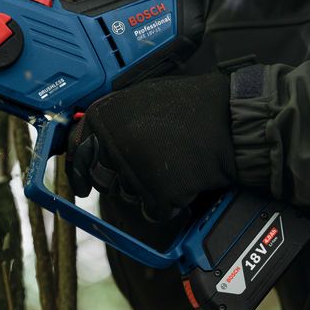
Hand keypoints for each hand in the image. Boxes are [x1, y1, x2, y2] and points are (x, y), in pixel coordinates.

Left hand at [66, 73, 235, 221]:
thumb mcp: (140, 99)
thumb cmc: (191, 107)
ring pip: (127, 196)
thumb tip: (86, 142)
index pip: (77, 152)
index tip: (81, 184)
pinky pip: (153, 210)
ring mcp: (133, 169)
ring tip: (171, 164)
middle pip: (101, 179)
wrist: (233, 118)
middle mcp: (111, 143)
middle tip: (145, 168)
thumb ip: (112, 120)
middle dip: (118, 180)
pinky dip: (168, 202)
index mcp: (102, 116)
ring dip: (145, 189)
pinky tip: (183, 180)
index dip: (79, 171)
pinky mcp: (156, 192)